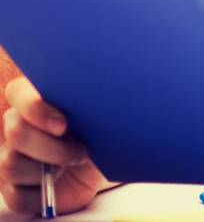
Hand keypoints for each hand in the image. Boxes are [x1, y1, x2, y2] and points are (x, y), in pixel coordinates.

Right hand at [0, 76, 106, 214]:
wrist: (108, 165)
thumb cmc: (105, 131)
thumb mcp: (104, 113)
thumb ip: (93, 100)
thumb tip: (103, 90)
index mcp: (37, 99)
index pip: (18, 92)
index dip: (36, 108)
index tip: (64, 125)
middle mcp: (19, 127)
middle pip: (16, 132)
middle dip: (52, 146)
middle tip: (82, 151)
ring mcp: (13, 158)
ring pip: (11, 164)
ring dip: (47, 170)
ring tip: (74, 163)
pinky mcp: (14, 188)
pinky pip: (16, 195)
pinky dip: (43, 194)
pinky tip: (58, 185)